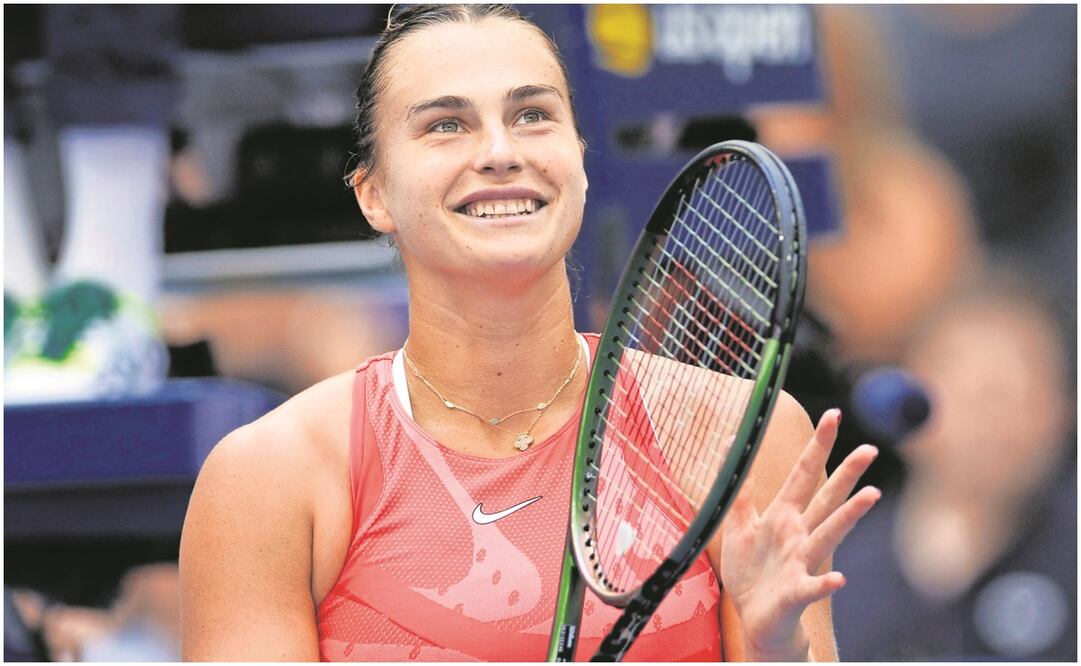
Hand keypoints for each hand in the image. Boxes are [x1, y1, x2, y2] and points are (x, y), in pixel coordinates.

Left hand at [719, 409, 879, 660]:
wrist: (755, 620)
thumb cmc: (752, 573)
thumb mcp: (738, 526)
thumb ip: (739, 492)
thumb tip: (734, 447)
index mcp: (784, 516)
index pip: (804, 474)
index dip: (818, 445)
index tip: (834, 415)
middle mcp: (799, 535)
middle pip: (826, 498)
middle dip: (847, 474)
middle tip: (870, 449)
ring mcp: (801, 563)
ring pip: (828, 535)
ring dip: (850, 516)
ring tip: (872, 496)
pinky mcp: (796, 592)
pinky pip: (812, 587)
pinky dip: (826, 584)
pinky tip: (840, 579)